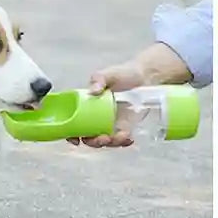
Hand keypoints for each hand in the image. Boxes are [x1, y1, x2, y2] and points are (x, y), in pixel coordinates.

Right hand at [68, 43, 190, 148]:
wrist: (145, 77)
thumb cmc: (124, 74)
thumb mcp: (109, 74)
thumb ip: (99, 80)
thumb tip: (93, 90)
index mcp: (88, 106)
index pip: (75, 122)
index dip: (72, 134)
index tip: (76, 139)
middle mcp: (97, 117)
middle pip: (89, 136)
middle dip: (94, 142)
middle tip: (102, 138)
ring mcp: (111, 124)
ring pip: (106, 141)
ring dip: (111, 143)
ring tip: (120, 136)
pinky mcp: (125, 127)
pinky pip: (121, 140)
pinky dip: (124, 142)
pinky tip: (129, 138)